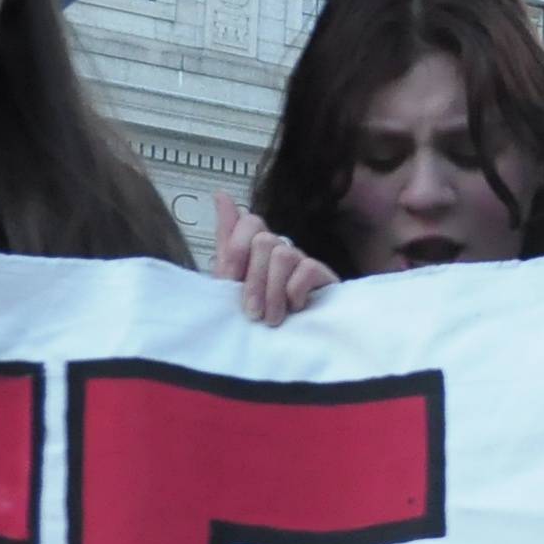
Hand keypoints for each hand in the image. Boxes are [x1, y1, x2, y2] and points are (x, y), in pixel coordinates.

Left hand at [210, 195, 337, 327]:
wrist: (283, 348)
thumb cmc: (256, 315)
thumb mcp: (230, 282)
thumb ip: (227, 240)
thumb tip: (220, 194)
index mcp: (256, 248)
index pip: (250, 221)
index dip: (237, 246)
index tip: (230, 279)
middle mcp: (280, 249)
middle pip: (264, 240)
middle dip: (253, 280)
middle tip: (252, 313)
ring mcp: (302, 260)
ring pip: (282, 254)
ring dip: (272, 292)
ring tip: (271, 319)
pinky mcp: (323, 275)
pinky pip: (305, 270)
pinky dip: (294, 293)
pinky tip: (296, 309)